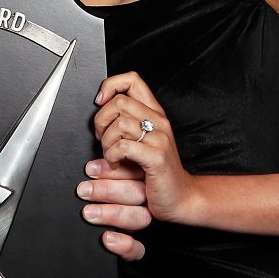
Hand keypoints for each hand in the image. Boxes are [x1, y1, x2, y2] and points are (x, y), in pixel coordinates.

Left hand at [77, 159, 149, 259]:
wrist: (102, 239)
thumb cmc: (94, 196)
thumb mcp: (106, 171)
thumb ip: (111, 169)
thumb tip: (94, 165)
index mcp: (140, 182)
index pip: (134, 173)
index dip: (111, 170)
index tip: (90, 170)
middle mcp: (145, 202)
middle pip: (137, 193)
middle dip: (107, 191)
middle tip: (84, 191)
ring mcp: (143, 224)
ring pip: (139, 217)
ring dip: (113, 214)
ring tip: (88, 212)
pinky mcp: (139, 247)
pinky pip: (139, 249)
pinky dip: (125, 245)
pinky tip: (108, 239)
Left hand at [93, 71, 197, 228]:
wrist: (179, 197)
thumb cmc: (157, 170)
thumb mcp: (141, 139)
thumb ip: (126, 120)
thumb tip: (98, 108)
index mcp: (153, 112)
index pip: (132, 80)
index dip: (111, 85)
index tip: (100, 101)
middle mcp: (158, 121)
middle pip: (120, 101)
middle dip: (102, 120)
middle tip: (102, 138)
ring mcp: (159, 138)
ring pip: (119, 123)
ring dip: (106, 141)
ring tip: (110, 154)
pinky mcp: (156, 157)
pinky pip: (123, 146)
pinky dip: (111, 155)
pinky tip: (115, 163)